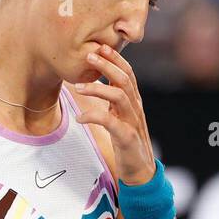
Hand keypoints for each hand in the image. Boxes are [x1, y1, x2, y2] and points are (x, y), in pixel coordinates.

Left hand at [74, 44, 156, 186]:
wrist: (141, 171)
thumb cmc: (127, 143)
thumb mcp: (119, 118)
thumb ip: (112, 102)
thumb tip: (95, 85)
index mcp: (134, 102)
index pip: (128, 73)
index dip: (116, 59)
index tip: (100, 47)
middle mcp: (135, 108)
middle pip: (124, 79)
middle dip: (107, 65)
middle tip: (89, 56)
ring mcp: (133, 122)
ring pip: (119, 96)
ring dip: (98, 88)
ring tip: (78, 87)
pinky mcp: (127, 138)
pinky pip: (110, 122)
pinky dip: (94, 117)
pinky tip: (80, 118)